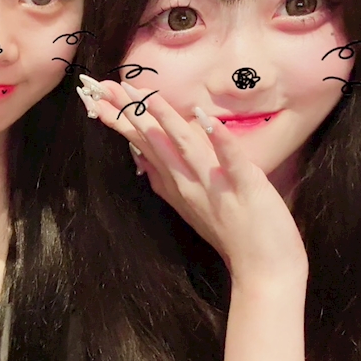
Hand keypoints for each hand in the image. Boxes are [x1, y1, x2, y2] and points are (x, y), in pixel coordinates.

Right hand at [78, 76, 307, 292]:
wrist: (263, 271)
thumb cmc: (233, 237)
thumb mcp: (191, 205)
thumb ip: (169, 179)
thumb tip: (145, 156)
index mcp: (175, 186)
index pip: (142, 146)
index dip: (120, 122)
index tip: (96, 101)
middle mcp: (187, 184)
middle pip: (154, 142)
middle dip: (131, 114)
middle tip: (107, 89)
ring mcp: (214, 187)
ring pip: (185, 147)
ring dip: (167, 121)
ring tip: (148, 97)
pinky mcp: (245, 188)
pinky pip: (231, 161)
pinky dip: (220, 141)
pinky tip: (208, 120)